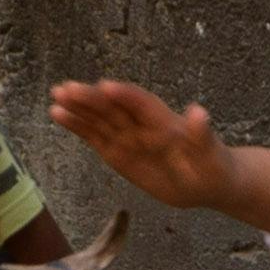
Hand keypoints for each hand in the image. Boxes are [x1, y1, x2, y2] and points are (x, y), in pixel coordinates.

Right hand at [44, 79, 235, 211]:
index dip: (126, 96)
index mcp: (165, 122)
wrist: (207, 183)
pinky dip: (77, 126)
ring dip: (78, 108)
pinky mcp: (118, 152)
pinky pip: (95, 136)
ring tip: (56, 97)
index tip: (105, 86)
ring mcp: (128, 137)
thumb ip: (202, 135)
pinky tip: (58, 115)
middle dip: (91, 98)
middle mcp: (142, 124)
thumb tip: (199, 112)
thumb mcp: (211, 155)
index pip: (143, 105)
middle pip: (114, 108)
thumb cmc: (213, 167)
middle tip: (66, 89)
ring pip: (100, 119)